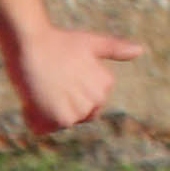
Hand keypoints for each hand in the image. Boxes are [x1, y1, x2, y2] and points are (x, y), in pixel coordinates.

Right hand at [3, 25, 142, 135]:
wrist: (30, 42)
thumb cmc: (57, 41)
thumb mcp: (91, 43)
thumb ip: (114, 49)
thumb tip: (140, 50)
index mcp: (105, 86)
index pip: (85, 106)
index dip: (66, 94)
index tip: (58, 75)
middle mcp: (96, 100)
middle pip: (70, 116)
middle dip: (54, 105)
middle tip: (46, 82)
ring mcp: (80, 111)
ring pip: (54, 123)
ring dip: (41, 112)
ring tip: (39, 88)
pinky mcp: (61, 119)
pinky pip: (41, 128)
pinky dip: (30, 118)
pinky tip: (30, 97)